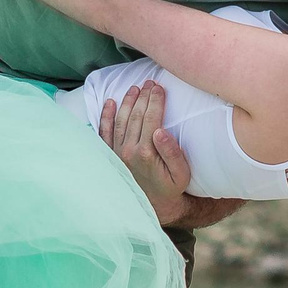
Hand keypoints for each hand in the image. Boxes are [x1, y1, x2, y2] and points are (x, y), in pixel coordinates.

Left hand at [100, 81, 191, 225]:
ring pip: (120, 120)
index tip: (160, 87)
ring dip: (127, 101)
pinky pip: (105, 132)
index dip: (156, 100)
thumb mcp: (182, 173)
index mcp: (146, 153)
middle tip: (150, 82)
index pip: (151, 118)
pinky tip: (110, 102)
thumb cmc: (171, 186)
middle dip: (143, 96)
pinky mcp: (111, 155)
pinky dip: (106, 116)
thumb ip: (173, 153)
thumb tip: (160, 131)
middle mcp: (128, 151)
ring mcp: (117, 153)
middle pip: (135, 115)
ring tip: (135, 88)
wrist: (155, 205)